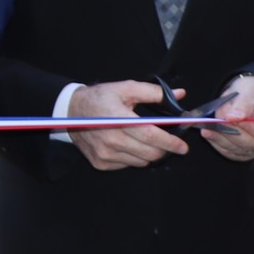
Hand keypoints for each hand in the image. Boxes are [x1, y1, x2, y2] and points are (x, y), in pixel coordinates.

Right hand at [66, 80, 190, 170]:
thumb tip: (180, 94)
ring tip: (145, 141)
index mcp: (118, 119)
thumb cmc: (100, 98)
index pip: (151, 135)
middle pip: (150, 153)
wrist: (70, 112)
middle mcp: (111, 140)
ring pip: (141, 162)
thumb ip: (154, 92)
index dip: (170, 142)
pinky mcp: (100, 163)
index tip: (183, 146)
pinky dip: (134, 157)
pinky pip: (127, 165)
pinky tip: (128, 145)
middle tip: (167, 142)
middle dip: (164, 149)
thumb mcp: (125, 88)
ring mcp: (105, 154)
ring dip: (149, 154)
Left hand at [203, 73, 253, 161]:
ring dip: (220, 138)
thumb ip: (244, 104)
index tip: (240, 120)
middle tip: (216, 122)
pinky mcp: (238, 150)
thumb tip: (231, 117)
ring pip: (235, 149)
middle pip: (250, 146)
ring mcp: (253, 149)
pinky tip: (207, 132)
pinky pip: (226, 150)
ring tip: (207, 127)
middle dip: (232, 133)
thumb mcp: (252, 91)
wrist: (247, 94)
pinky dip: (216, 141)